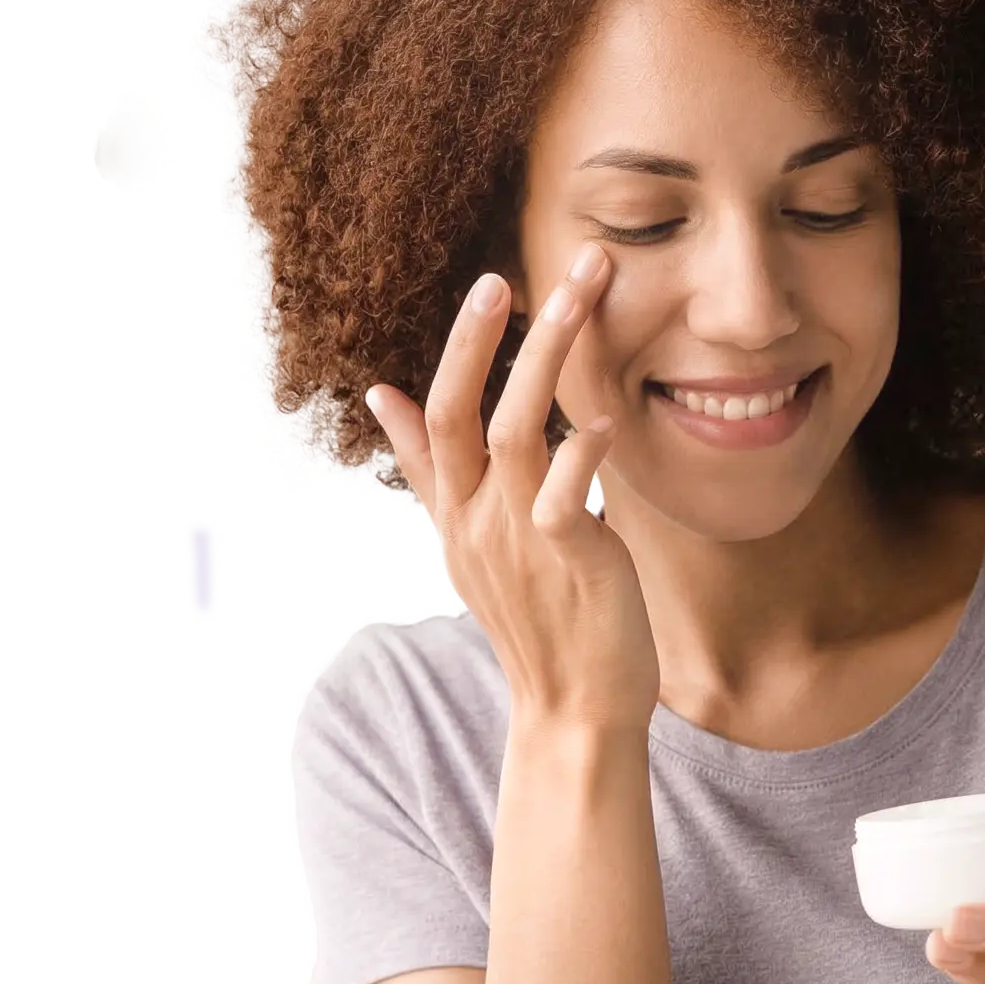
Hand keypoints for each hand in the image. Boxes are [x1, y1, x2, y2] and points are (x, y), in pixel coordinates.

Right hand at [364, 243, 661, 732]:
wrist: (573, 710)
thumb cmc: (534, 615)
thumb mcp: (465, 540)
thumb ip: (428, 468)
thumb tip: (381, 393)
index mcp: (454, 512)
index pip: (437, 414)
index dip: (459, 348)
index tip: (488, 284)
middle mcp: (476, 521)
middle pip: (462, 413)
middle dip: (484, 338)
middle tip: (510, 274)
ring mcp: (517, 540)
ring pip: (516, 433)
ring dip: (545, 360)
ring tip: (578, 298)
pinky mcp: (568, 561)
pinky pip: (564, 496)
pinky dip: (580, 453)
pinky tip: (603, 419)